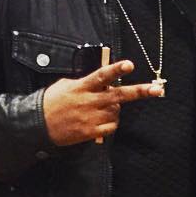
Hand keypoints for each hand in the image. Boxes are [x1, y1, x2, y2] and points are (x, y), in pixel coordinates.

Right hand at [41, 60, 162, 145]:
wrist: (38, 124)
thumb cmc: (52, 101)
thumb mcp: (66, 85)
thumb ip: (85, 82)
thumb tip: (102, 82)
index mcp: (82, 86)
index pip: (102, 76)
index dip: (116, 70)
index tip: (129, 65)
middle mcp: (89, 101)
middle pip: (119, 95)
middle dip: (140, 91)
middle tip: (157, 89)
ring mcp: (91, 118)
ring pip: (117, 111)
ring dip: (115, 108)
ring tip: (102, 108)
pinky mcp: (91, 132)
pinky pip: (112, 126)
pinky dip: (111, 122)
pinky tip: (102, 120)